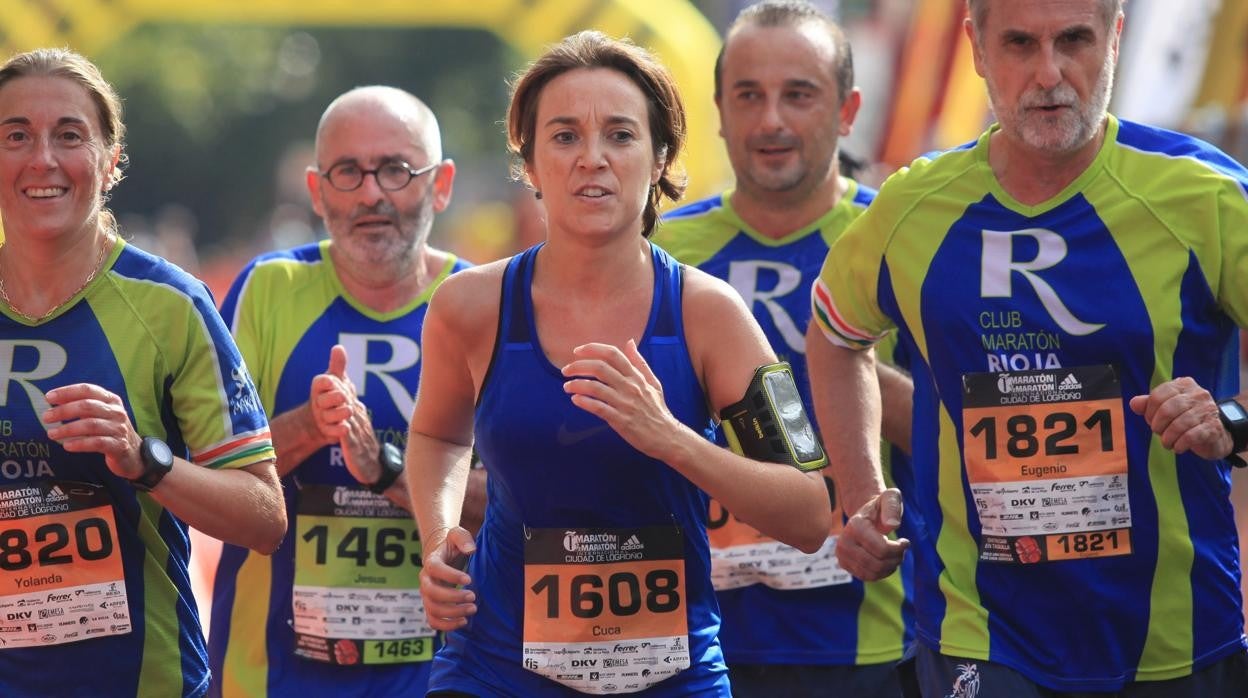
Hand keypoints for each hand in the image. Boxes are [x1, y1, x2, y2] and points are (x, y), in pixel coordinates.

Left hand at [42, 383, 144, 479]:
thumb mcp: (101, 414)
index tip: (49, 397)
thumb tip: (54, 401)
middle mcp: (117, 412)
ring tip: (52, 434)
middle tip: (46, 417)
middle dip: (63, 411)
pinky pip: (96, 443)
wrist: (133, 454)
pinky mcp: (119, 445)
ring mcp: (119, 429)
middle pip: (87, 406)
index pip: (88, 390)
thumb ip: (83, 406)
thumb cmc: (110, 431)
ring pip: (90, 425)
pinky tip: (67, 446)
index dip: (67, 392)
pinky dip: (80, 444)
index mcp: (111, 400)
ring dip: (67, 429)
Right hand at [308, 344, 357, 442]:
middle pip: (323, 400)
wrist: (322, 420)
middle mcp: (319, 402)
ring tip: (349, 410)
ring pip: (329, 416)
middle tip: (344, 396)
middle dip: (334, 398)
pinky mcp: (328, 431)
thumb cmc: (331, 395)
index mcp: (320, 388)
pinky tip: (346, 428)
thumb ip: (337, 365)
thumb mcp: (335, 379)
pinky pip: (332, 431)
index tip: (332, 381)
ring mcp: (323, 417)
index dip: (325, 382)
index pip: (319, 383)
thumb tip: (338, 347)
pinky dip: (339, 430)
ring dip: (340, 413)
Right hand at [420, 526, 476, 630]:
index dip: (451, 575)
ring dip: (453, 613)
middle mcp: (425, 580)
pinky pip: (433, 622)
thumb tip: (472, 550)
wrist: (442, 556)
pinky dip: (446, 626)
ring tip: (473, 609)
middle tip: (473, 596)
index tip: (469, 579)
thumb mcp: (457, 535)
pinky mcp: (431, 607)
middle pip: (432, 593)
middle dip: (453, 597)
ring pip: (433, 609)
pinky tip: (464, 621)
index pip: (435, 569)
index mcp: (431, 562)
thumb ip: (463, 539)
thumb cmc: (452, 546)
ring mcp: (426, 596)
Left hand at [561, 339, 681, 460]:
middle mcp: (630, 387)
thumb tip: (629, 342)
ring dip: (577, 385)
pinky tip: (575, 400)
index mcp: (637, 376)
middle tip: (565, 370)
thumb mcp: (653, 383)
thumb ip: (639, 363)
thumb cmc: (657, 410)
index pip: (613, 354)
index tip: (577, 351)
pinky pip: (598, 408)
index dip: (592, 349)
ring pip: (596, 388)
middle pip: (600, 368)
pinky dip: (584, 402)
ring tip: (567, 386)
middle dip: (578, 366)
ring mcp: (625, 404)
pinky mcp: (621, 420)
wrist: (667, 436)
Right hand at [835, 488, 908, 580]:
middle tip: (901, 550)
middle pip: (877, 564)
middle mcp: (844, 542)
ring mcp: (842, 555)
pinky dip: (881, 572)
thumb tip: (892, 525)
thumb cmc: (880, 507)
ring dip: (889, 567)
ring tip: (894, 555)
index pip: (882, 550)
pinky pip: (867, 577)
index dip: (899, 549)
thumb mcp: (890, 498)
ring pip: (873, 573)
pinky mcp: (844, 564)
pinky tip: (885, 561)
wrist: (864, 515)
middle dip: (895, 559)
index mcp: (855, 526)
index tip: (906, 542)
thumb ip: (892, 506)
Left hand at [1128, 377, 1231, 458]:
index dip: (1149, 412)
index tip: (1151, 421)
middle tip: (1158, 433)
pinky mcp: (1213, 427)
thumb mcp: (1166, 408)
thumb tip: (1134, 403)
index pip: (1157, 396)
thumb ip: (1149, 404)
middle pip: (1167, 410)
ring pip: (1179, 424)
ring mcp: (1208, 410)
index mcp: (1183, 385)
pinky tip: (1178, 448)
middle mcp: (1198, 394)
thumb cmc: (1186, 418)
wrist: (1215, 433)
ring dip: (1168, 438)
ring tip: (1167, 443)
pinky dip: (1180, 444)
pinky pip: (1191, 436)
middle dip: (1157, 425)